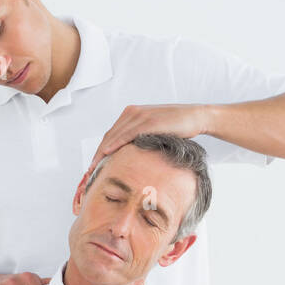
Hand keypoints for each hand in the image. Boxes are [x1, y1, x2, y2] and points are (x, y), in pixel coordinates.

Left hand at [77, 103, 213, 199]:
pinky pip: (127, 133)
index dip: (99, 151)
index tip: (93, 166)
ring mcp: (139, 115)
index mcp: (131, 115)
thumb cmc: (176, 128)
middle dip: (97, 154)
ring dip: (101, 152)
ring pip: (114, 135)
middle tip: (88, 171)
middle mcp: (132, 113)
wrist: (195, 118)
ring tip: (93, 167)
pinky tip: (106, 153)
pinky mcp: (148, 120)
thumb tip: (131, 158)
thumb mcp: (153, 134)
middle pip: (108, 136)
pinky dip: (115, 144)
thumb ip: (139, 140)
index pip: (110, 135)